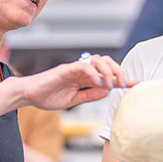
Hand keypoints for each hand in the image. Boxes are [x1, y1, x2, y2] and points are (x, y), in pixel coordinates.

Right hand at [19, 53, 133, 111]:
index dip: (121, 78)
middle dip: (118, 71)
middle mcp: (81, 70)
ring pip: (97, 61)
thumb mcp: (73, 100)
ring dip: (108, 71)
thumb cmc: (47, 97)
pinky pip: (84, 67)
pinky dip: (94, 74)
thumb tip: (106, 93)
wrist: (28, 95)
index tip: (134, 84)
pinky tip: (99, 84)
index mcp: (83, 78)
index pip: (106, 75)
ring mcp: (74, 68)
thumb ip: (89, 96)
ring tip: (112, 84)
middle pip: (106, 62)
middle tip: (124, 84)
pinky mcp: (65, 70)